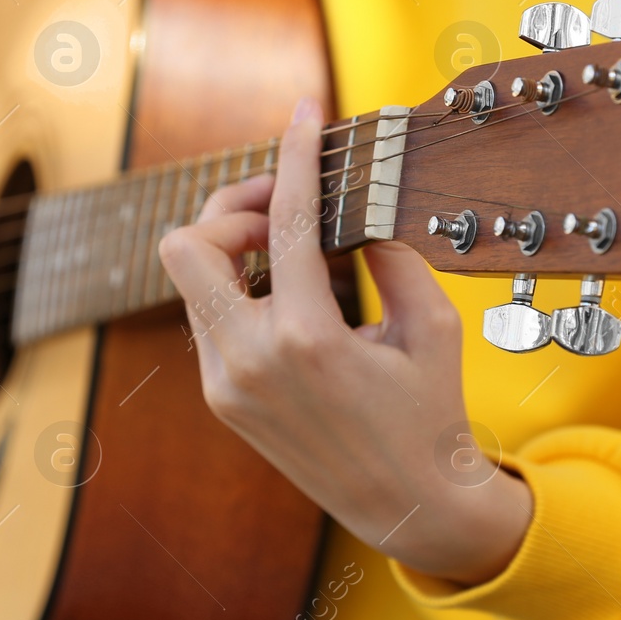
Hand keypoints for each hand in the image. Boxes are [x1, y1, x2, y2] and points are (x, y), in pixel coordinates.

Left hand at [158, 97, 531, 586]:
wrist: (407, 507)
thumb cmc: (430, 414)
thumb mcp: (432, 326)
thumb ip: (392, 255)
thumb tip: (358, 206)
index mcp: (306, 341)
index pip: (284, 222)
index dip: (294, 154)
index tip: (304, 113)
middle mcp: (249, 362)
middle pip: (188, 246)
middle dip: (229, 208)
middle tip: (281, 208)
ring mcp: (226, 384)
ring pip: (191, 280)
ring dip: (235, 248)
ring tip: (295, 250)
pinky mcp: (221, 398)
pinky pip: (209, 317)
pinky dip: (241, 289)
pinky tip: (292, 294)